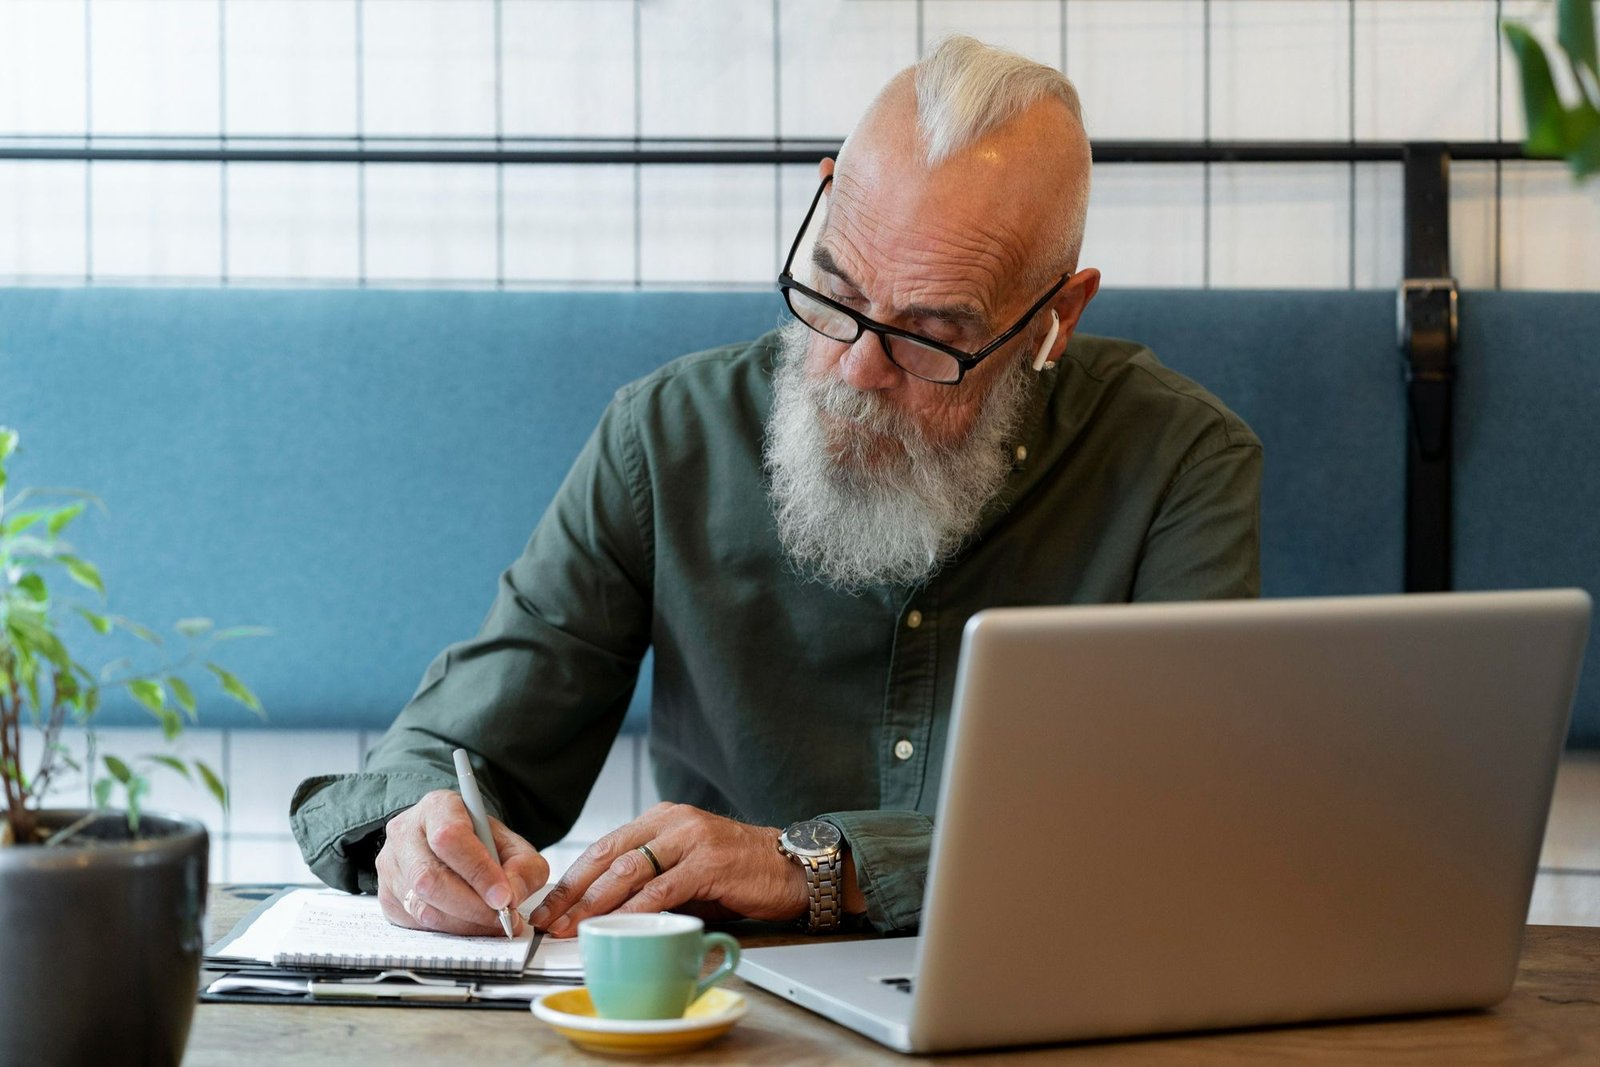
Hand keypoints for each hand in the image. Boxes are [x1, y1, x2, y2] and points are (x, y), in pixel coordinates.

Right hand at [375, 789, 549, 935]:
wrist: (449, 844)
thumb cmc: (479, 841)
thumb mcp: (511, 843)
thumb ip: (523, 866)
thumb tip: (511, 896)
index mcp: (437, 808)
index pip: (450, 837)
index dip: (478, 870)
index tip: (503, 896)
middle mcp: (405, 833)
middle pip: (429, 877)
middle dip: (472, 906)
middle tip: (502, 918)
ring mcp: (391, 866)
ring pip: (421, 906)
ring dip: (463, 923)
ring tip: (491, 924)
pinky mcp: (386, 897)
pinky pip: (415, 924)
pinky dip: (448, 931)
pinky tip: (469, 925)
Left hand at [529, 802, 807, 936]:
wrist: (794, 866)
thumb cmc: (740, 872)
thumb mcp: (687, 870)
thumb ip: (651, 881)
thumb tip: (606, 912)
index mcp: (662, 818)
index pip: (604, 846)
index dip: (572, 878)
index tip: (548, 906)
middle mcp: (672, 821)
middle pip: (607, 854)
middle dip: (573, 891)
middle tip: (548, 920)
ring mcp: (691, 838)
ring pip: (629, 869)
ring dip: (596, 902)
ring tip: (575, 927)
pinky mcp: (709, 861)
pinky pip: (662, 889)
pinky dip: (635, 911)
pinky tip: (619, 926)